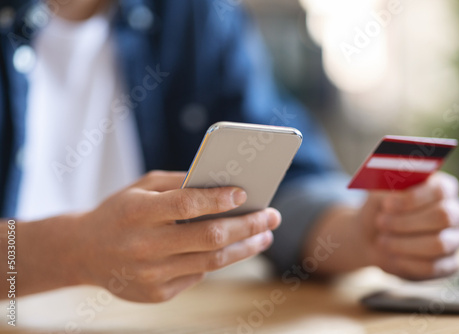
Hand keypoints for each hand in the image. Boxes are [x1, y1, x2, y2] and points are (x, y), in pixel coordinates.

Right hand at [74, 171, 280, 301]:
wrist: (83, 251)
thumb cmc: (120, 211)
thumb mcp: (142, 187)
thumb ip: (179, 183)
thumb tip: (224, 183)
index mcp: (137, 212)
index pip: (187, 205)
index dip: (219, 199)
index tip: (246, 192)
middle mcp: (143, 246)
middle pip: (209, 237)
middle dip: (248, 225)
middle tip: (273, 216)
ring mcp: (150, 275)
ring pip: (212, 262)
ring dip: (245, 247)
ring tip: (265, 235)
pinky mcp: (157, 294)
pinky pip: (198, 275)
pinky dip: (217, 260)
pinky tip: (230, 248)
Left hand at [303, 172, 458, 280]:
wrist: (370, 236)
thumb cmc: (379, 208)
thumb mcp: (378, 191)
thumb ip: (389, 182)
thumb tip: (395, 176)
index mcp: (443, 188)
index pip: (441, 190)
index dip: (413, 198)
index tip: (386, 204)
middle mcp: (456, 213)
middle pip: (443, 217)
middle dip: (406, 222)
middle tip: (381, 222)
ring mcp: (455, 240)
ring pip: (438, 244)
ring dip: (403, 243)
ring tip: (381, 240)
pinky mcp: (447, 265)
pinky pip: (432, 267)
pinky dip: (406, 262)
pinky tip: (390, 255)